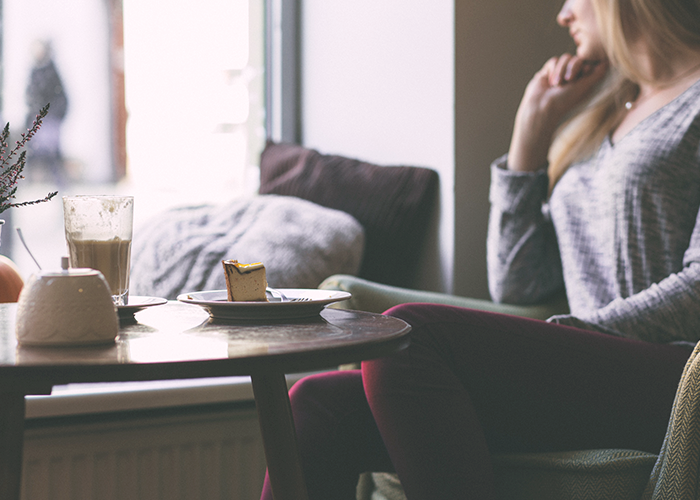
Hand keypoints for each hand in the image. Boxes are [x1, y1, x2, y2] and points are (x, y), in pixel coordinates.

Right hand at [508, 54, 607, 171]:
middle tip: (569, 80)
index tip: (584, 73)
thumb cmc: (564, 101)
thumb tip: (607, 62)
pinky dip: (552, 70)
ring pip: (565, 58)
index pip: (589, 63)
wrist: (541, 106)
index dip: (586, 66)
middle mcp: (573, 76)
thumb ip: (597, 75)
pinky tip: (549, 82)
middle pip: (578, 58)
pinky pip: (554, 61)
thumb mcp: (585, 87)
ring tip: (556, 85)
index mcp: (583, 81)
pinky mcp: (548, 71)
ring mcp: (560, 73)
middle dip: (573, 67)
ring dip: (561, 70)